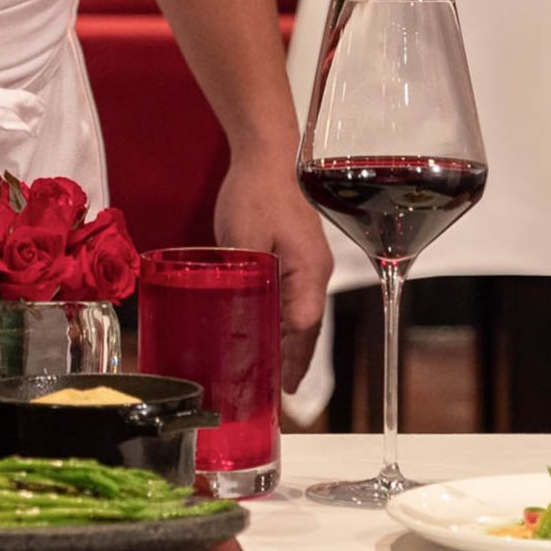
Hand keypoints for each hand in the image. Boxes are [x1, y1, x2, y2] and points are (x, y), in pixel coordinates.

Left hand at [213, 148, 330, 393]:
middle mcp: (315, 272)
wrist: (267, 155)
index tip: (282, 387)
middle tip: (279, 395)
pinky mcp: (298, 256)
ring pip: (303, 315)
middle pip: (309, 328)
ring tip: (276, 376)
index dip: (292, 359)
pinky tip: (270, 333)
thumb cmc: (257, 190)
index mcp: (309, 271)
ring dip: (291, 344)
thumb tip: (235, 308)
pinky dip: (286, 322)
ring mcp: (309, 264)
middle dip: (295, 362)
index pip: (304, 327)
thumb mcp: (244, 234)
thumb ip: (244, 272)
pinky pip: (295, 298)